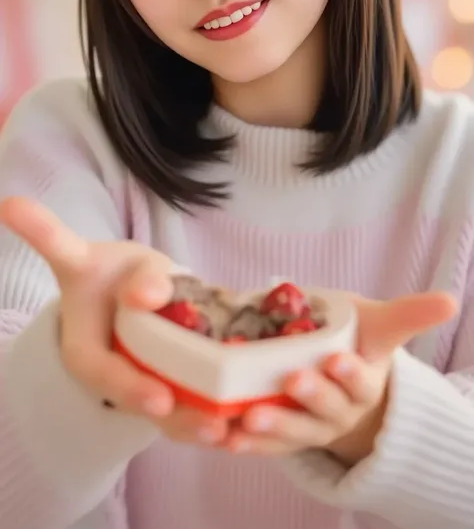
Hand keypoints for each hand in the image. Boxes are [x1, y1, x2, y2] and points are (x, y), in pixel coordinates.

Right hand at [0, 197, 229, 445]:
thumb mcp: (111, 260)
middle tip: (215, 427)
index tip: (162, 402)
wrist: (116, 280)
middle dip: (179, 420)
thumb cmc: (111, 270)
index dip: (132, 390)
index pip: (103, 375)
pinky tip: (246, 422)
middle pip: (144, 406)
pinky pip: (189, 407)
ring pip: (170, 416)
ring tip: (235, 431)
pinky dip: (215, 416)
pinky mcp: (169, 384)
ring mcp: (142, 384)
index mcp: (85, 349)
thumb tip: (149, 294)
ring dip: (201, 426)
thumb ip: (130, 272)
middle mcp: (114, 376)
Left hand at [224, 291, 457, 464]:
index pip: (361, 382)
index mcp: (363, 384)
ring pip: (293, 431)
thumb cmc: (358, 344)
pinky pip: (264, 446)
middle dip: (309, 397)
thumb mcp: (380, 326)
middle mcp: (339, 412)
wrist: (341, 383)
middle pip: (325, 410)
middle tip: (290, 381)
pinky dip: (244, 444)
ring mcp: (310, 428)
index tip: (336, 359)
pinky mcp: (283, 437)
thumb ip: (410, 315)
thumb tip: (451, 300)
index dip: (350, 374)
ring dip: (271, 426)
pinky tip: (223, 438)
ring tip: (245, 418)